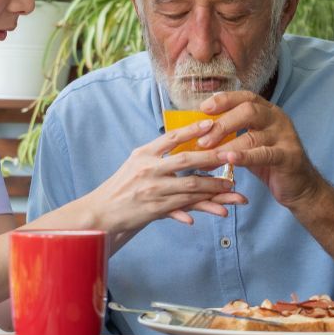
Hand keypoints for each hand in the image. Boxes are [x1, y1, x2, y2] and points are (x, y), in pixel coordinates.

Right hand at [84, 119, 247, 240]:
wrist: (101, 212)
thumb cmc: (122, 186)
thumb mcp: (135, 163)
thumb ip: (158, 155)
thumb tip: (183, 145)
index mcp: (144, 154)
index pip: (171, 137)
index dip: (192, 130)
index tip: (211, 123)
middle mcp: (148, 169)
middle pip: (186, 161)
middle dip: (212, 158)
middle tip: (232, 156)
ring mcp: (151, 190)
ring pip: (190, 187)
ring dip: (213, 187)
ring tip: (232, 187)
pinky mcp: (154, 210)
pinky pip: (182, 208)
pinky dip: (200, 208)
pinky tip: (216, 211)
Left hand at [198, 91, 324, 210]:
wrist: (300, 187)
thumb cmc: (270, 163)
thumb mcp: (251, 144)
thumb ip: (233, 134)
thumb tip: (200, 133)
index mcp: (268, 112)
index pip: (245, 97)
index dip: (224, 100)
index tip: (203, 109)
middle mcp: (277, 119)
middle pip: (248, 111)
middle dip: (222, 124)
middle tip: (202, 140)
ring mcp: (285, 137)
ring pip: (252, 136)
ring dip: (226, 146)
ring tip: (208, 155)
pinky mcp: (289, 156)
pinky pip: (263, 154)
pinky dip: (244, 157)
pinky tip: (229, 159)